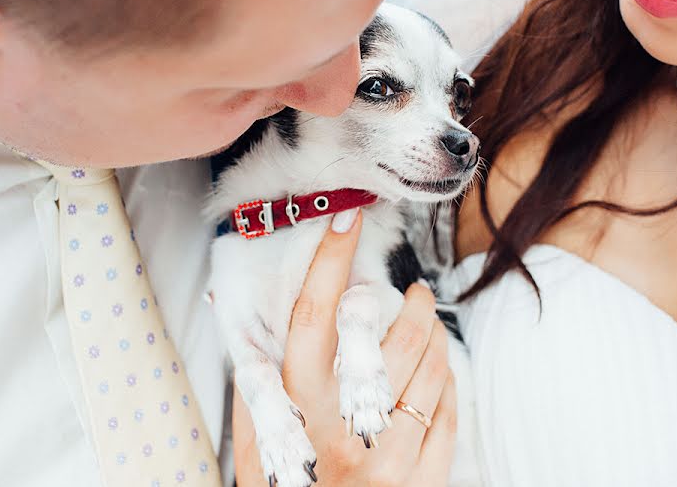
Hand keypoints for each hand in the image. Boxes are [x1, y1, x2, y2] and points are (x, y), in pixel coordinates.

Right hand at [233, 209, 456, 485]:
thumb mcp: (256, 453)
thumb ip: (252, 389)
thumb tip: (228, 315)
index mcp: (296, 412)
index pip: (314, 316)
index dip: (330, 260)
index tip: (347, 217)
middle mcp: (344, 428)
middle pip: (389, 338)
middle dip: (408, 304)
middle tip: (414, 290)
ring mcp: (389, 457)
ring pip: (428, 371)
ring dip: (434, 339)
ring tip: (430, 326)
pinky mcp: (422, 481)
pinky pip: (448, 415)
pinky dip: (448, 387)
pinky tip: (439, 376)